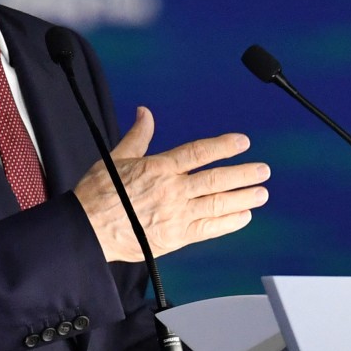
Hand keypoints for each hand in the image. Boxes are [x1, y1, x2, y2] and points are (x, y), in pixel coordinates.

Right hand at [74, 106, 269, 261]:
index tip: (243, 142)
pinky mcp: (175, 238)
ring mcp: (176, 215)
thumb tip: (145, 112)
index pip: (199, 152)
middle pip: (215, 179)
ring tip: (261, 193)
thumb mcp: (116, 158)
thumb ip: (138, 136)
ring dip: (243, 198)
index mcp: (159, 168)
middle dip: (243, 174)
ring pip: (217, 204)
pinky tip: (243, 216)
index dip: (224, 146)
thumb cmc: (98, 194)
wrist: (87, 230)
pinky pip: (208, 230)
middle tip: (263, 170)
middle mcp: (172, 190)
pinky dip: (228, 222)